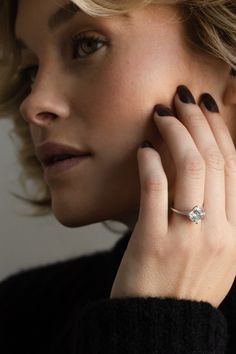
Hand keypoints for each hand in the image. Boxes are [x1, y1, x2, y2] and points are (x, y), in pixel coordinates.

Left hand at [110, 85, 235, 307]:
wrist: (158, 326)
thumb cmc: (180, 285)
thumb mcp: (214, 255)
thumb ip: (215, 216)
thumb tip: (205, 171)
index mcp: (235, 232)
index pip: (233, 168)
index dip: (220, 131)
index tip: (206, 108)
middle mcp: (219, 231)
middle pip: (215, 160)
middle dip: (198, 122)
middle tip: (181, 98)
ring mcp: (188, 238)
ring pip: (192, 168)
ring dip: (175, 133)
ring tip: (161, 114)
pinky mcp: (154, 243)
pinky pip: (155, 190)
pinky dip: (150, 163)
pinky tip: (143, 148)